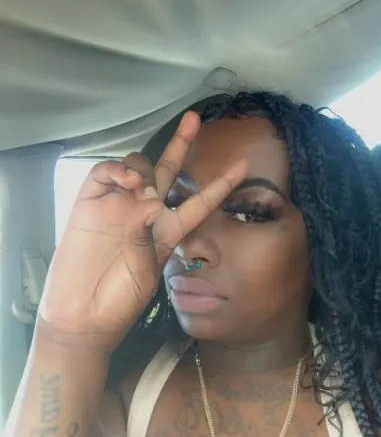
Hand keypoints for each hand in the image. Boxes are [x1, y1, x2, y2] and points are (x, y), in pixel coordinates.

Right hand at [39, 112, 246, 350]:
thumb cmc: (119, 302)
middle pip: (168, 171)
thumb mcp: (146, 275)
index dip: (219, 185)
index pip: (198, 202)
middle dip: (181, 144)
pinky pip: (105, 174)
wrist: (82, 316)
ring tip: (144, 189)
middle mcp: (145, 213)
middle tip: (193, 120)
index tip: (243, 167)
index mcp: (167, 232)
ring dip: (147, 170)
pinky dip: (117, 170)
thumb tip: (147, 203)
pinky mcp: (89, 204)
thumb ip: (147, 239)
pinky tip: (127, 181)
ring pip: (138, 167)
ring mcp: (117, 206)